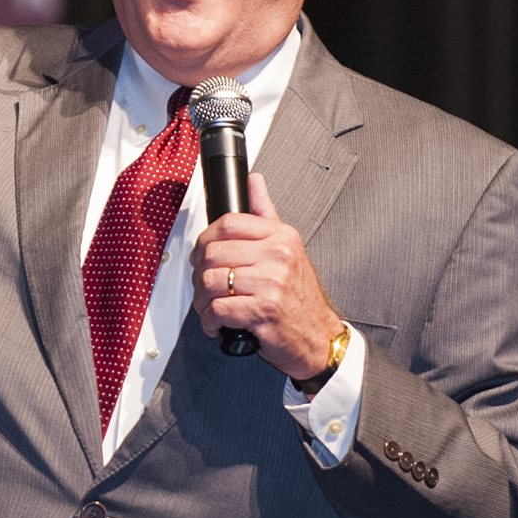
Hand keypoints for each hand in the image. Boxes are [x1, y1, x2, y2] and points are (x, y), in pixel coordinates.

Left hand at [190, 173, 344, 380]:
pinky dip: (211, 320)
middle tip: (205, 287)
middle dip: (199, 274)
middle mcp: (278, 256)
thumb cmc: (298, 296)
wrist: (318, 336)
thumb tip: (254, 181)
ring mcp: (271, 283)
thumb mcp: (287, 248)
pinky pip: (218, 309)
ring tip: (211, 306)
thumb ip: (265, 213)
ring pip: (210, 281)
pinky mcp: (263, 311)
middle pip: (212, 253)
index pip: (228, 223)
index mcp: (281, 236)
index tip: (202, 255)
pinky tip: (219, 323)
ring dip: (202, 300)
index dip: (205, 239)